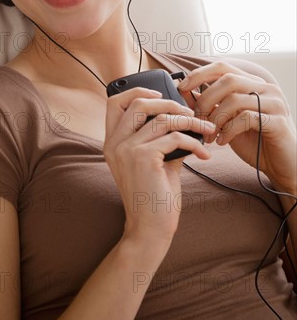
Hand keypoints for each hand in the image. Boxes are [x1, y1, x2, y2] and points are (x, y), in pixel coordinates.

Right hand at [103, 87, 215, 244]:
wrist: (150, 228)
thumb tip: (183, 116)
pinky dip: (195, 143)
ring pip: (162, 118)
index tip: (160, 93)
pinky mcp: (143, 158)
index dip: (137, 91)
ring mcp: (126, 149)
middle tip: (191, 113)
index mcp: (112, 141)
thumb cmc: (153, 195)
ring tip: (207, 131)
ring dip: (191, 122)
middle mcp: (114, 143)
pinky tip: (203, 154)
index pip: (116, 102)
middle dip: (170, 102)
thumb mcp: (154, 160)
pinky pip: (175, 137)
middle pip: (140, 102)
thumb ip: (161, 137)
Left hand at [179, 62, 296, 194]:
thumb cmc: (254, 141)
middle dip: (205, 100)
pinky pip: (246, 119)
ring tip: (209, 136)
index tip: (182, 87)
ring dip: (215, 119)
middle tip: (196, 121)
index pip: (223, 67)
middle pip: (227, 80)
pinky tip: (222, 142)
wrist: (281, 165)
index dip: (200, 74)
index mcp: (252, 83)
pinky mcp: (278, 121)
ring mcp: (274, 103)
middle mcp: (266, 88)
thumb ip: (212, 106)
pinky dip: (228, 130)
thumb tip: (185, 93)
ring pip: (235, 99)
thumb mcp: (227, 121)